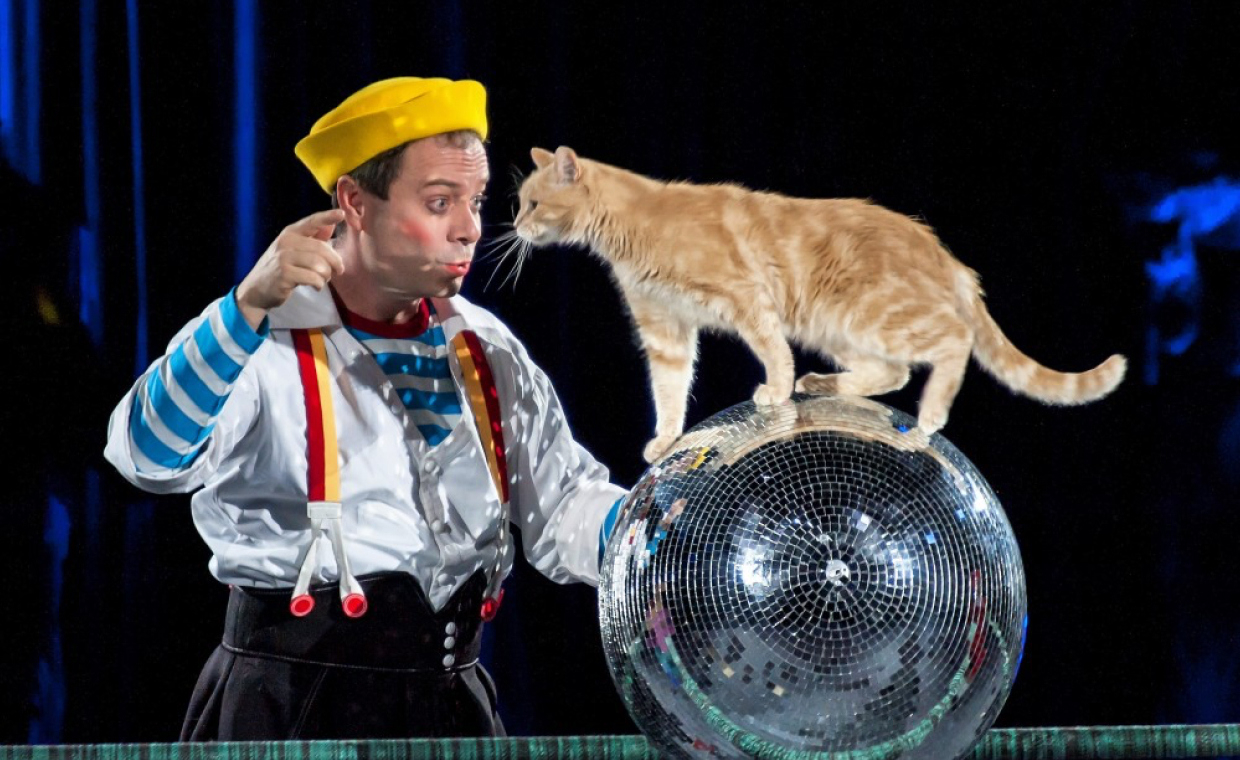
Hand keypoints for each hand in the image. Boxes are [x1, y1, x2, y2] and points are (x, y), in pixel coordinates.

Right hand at [235, 209, 345, 328]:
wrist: (256, 289)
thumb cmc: (279, 268)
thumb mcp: (293, 250)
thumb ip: (313, 238)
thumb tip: (331, 226)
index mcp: (290, 233)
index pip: (311, 222)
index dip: (327, 217)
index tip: (341, 214)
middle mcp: (286, 242)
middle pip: (322, 248)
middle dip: (335, 262)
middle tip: (338, 271)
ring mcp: (283, 258)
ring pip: (319, 265)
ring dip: (327, 275)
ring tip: (323, 279)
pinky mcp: (285, 275)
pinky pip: (313, 278)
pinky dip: (319, 284)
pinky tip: (316, 286)